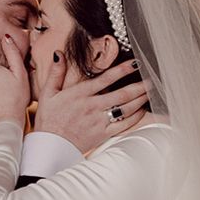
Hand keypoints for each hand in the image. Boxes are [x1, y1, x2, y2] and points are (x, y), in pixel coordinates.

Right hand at [34, 51, 148, 153]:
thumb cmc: (48, 120)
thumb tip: (59, 53)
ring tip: (150, 92)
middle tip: (151, 79)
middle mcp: (92, 106)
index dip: (123, 70)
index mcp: (80, 94)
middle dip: (139, 86)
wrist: (50, 146)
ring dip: (141, 99)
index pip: (106, 78)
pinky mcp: (103, 133)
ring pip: (126, 109)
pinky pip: (124, 125)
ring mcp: (99, 121)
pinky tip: (142, 110)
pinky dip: (135, 117)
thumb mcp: (47, 93)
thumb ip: (56, 73)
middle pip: (122, 94)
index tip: (135, 63)